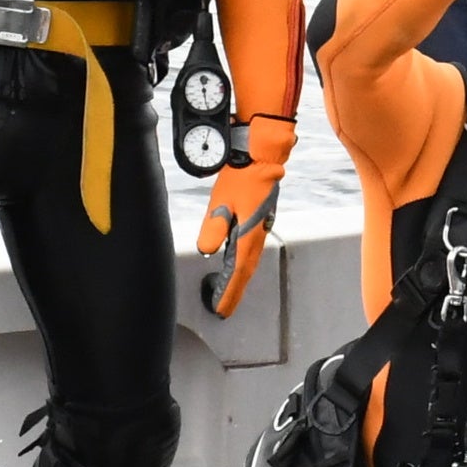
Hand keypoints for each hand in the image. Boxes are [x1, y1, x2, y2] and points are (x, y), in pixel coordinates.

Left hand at [196, 173, 280, 319]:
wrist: (260, 157)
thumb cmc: (241, 178)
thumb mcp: (221, 203)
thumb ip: (214, 228)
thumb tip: (207, 251)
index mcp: (248, 234)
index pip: (237, 271)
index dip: (229, 292)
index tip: (221, 309)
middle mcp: (257, 235)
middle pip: (245, 271)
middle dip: (235, 291)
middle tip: (225, 308)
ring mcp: (260, 228)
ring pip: (249, 261)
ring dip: (239, 279)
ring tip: (229, 292)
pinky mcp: (259, 220)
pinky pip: (251, 250)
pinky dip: (243, 264)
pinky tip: (236, 264)